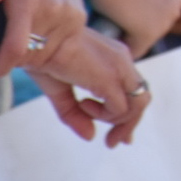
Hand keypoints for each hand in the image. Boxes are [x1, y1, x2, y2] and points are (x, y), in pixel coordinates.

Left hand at [0, 0, 87, 79]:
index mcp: (29, 1)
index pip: (17, 46)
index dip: (1, 66)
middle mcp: (54, 10)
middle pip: (32, 55)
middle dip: (14, 61)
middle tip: (1, 53)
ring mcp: (70, 16)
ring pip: (47, 55)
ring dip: (30, 58)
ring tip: (18, 47)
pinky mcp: (79, 19)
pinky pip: (61, 48)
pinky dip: (46, 51)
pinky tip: (34, 42)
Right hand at [26, 27, 149, 147]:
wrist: (39, 38)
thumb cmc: (45, 57)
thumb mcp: (60, 90)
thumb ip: (75, 113)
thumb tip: (90, 136)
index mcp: (115, 59)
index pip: (134, 88)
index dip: (130, 114)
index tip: (119, 136)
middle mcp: (123, 62)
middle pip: (142, 98)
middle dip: (129, 124)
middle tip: (112, 142)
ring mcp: (120, 68)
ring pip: (139, 104)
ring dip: (118, 121)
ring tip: (89, 115)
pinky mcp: (110, 78)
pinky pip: (120, 108)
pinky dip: (104, 115)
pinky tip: (84, 104)